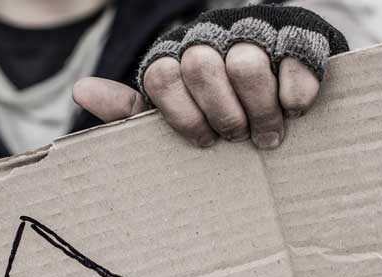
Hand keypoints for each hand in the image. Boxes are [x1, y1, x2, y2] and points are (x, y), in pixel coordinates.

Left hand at [74, 6, 348, 149]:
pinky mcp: (300, 32)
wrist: (278, 74)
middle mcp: (212, 34)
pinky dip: (295, 92)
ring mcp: (255, 29)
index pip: (161, 76)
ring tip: (269, 134)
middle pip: (200, 68)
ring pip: (245, 64)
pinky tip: (296, 109)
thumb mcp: (171, 112)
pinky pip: (295, 58)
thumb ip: (130, 108)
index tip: (204, 142)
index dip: (181, 115)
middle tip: (238, 138)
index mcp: (176, 53)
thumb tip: (81, 91)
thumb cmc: (215, 107)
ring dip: (259, 109)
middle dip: (222, 114)